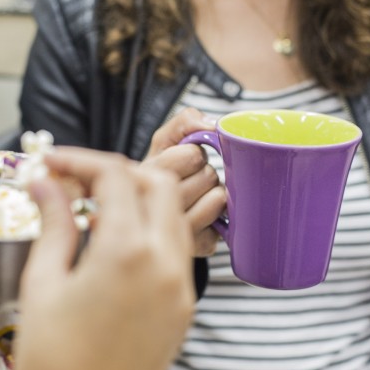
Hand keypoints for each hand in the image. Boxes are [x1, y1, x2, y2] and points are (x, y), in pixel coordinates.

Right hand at [15, 148, 194, 369]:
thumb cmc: (52, 363)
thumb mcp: (42, 283)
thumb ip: (53, 224)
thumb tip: (45, 184)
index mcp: (126, 252)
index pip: (115, 175)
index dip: (80, 160)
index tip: (53, 164)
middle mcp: (165, 263)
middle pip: (157, 183)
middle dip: (118, 171)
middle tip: (78, 181)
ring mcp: (181, 287)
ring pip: (174, 215)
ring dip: (140, 199)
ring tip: (97, 210)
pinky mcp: (184, 308)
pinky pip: (178, 250)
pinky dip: (153, 232)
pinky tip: (118, 244)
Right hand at [143, 107, 225, 256]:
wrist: (147, 219)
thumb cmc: (160, 174)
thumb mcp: (162, 143)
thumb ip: (182, 123)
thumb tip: (209, 125)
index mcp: (145, 175)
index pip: (191, 156)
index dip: (192, 154)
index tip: (183, 161)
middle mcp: (154, 206)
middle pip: (208, 176)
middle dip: (204, 173)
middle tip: (190, 179)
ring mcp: (176, 230)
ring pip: (218, 198)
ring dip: (213, 193)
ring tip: (197, 196)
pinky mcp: (197, 247)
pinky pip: (223, 224)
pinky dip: (217, 218)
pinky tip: (201, 218)